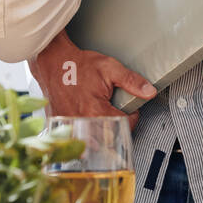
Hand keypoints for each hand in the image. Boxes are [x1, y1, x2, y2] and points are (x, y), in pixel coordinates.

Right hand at [28, 29, 155, 131]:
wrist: (52, 62)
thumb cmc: (78, 65)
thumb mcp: (110, 68)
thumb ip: (132, 81)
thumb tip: (149, 92)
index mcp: (96, 112)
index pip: (124, 125)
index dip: (131, 115)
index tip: (127, 106)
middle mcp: (82, 123)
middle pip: (108, 137)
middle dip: (116, 125)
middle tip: (113, 110)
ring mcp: (69, 127)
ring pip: (92, 141)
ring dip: (100, 131)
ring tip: (99, 114)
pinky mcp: (60, 126)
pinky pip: (76, 137)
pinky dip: (84, 131)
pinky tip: (85, 117)